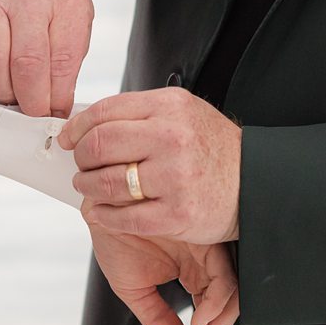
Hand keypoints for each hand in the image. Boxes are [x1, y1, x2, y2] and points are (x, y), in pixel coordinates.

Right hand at [0, 0, 93, 117]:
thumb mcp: (76, 16)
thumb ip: (70, 59)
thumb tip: (56, 108)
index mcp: (64, 1)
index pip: (62, 63)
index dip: (56, 99)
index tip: (54, 115)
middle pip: (26, 65)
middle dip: (29, 102)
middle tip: (31, 113)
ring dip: (0, 90)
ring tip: (9, 95)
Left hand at [61, 86, 241, 244]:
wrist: (257, 182)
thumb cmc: (213, 148)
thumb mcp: (182, 113)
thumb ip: (140, 115)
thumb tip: (88, 124)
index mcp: (169, 107)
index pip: (105, 113)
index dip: (77, 127)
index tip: (68, 138)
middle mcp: (172, 138)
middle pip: (100, 146)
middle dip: (80, 158)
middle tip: (80, 166)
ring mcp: (175, 177)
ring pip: (108, 183)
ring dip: (88, 188)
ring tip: (89, 188)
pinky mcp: (177, 213)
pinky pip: (124, 217)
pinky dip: (105, 215)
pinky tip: (103, 212)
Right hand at [84, 222, 239, 324]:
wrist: (101, 207)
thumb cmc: (116, 239)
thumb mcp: (135, 291)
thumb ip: (158, 320)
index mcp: (193, 274)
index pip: (208, 316)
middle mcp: (205, 264)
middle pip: (224, 311)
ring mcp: (209, 252)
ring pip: (229, 298)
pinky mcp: (208, 240)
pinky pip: (224, 277)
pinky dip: (214, 304)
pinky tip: (199, 320)